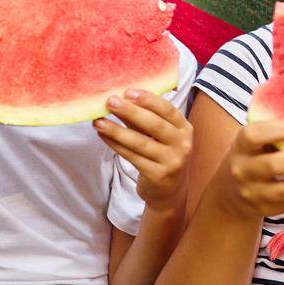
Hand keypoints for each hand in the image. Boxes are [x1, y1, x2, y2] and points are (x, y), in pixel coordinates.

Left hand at [95, 88, 192, 211]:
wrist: (169, 193)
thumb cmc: (162, 156)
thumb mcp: (161, 137)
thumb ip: (146, 120)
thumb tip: (121, 99)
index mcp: (185, 129)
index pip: (168, 110)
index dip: (149, 100)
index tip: (129, 91)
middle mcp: (182, 144)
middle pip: (154, 125)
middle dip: (130, 111)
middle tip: (110, 101)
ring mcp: (171, 161)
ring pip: (140, 142)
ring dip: (117, 130)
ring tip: (98, 121)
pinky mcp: (157, 175)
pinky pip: (132, 157)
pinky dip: (116, 146)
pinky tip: (104, 136)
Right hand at [213, 120, 283, 219]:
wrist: (228, 193)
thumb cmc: (251, 155)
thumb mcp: (252, 140)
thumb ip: (273, 127)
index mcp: (241, 147)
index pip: (252, 136)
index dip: (274, 131)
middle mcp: (244, 171)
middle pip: (274, 165)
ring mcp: (255, 194)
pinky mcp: (268, 210)